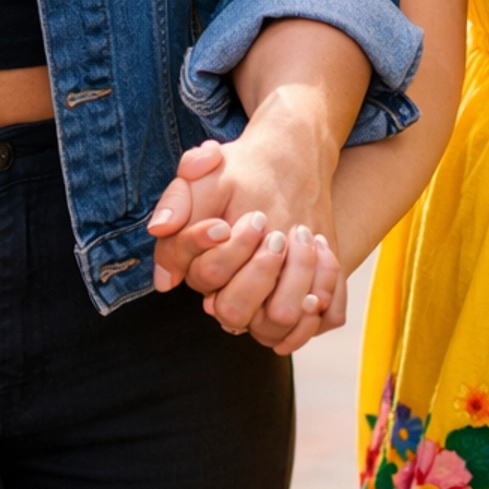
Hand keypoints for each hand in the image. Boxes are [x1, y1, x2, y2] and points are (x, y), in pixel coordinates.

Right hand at [147, 133, 339, 346]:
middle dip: (258, 272)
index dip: (217, 252)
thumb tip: (161, 229)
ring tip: (304, 236)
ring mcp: (265, 303)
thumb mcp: (206, 171)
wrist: (289, 165)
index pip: (203, 276)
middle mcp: (229, 292)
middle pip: (233, 311)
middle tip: (276, 233)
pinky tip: (324, 252)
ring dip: (295, 281)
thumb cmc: (242, 171)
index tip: (225, 223)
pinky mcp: (302, 303)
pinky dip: (326, 290)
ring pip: (276, 322)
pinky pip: (317, 321)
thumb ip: (179, 197)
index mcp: (201, 266)